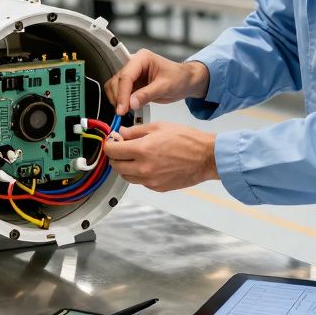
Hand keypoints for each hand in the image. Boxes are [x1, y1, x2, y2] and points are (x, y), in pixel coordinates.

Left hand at [103, 121, 218, 191]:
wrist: (206, 157)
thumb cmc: (188, 140)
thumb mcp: (159, 127)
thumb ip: (136, 131)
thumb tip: (121, 133)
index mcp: (143, 149)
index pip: (112, 151)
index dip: (109, 144)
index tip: (111, 141)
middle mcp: (144, 168)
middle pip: (115, 166)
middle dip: (115, 156)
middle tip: (122, 148)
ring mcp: (150, 180)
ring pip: (125, 176)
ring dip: (125, 166)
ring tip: (135, 156)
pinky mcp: (157, 187)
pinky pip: (140, 182)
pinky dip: (138, 173)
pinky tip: (148, 164)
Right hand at [104, 50, 209, 114]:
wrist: (185, 82)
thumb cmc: (179, 78)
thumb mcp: (165, 86)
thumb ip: (147, 94)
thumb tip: (131, 103)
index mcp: (142, 58)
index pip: (126, 76)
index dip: (122, 93)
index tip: (122, 108)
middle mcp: (134, 64)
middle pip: (117, 81)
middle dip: (118, 97)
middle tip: (123, 112)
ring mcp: (132, 74)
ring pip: (114, 87)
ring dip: (118, 100)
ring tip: (125, 111)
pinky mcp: (132, 84)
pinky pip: (120, 93)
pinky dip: (121, 102)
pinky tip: (127, 109)